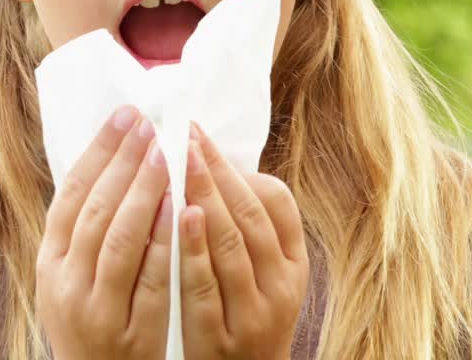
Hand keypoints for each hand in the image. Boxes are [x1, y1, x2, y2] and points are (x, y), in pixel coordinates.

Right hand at [37, 105, 173, 359]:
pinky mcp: (130, 333)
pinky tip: (180, 210)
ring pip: (119, 240)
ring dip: (143, 193)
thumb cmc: (90, 322)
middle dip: (124, 162)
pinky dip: (162, 242)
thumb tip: (109, 163)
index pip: (71, 194)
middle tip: (151, 125)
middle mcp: (65, 283)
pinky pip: (148, 280)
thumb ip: (84, 232)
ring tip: (167, 156)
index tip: (125, 116)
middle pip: (95, 210)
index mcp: (48, 262)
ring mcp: (96, 309)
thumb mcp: (70, 278)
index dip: (98, 152)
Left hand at [179, 124, 308, 359]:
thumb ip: (244, 228)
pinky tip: (179, 216)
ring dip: (206, 197)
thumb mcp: (260, 276)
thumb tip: (214, 164)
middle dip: (216, 170)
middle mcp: (280, 287)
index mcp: (292, 265)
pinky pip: (206, 285)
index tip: (201, 135)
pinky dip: (194, 249)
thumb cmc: (241, 317)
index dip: (238, 167)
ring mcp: (253, 314)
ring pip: (232, 245)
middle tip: (184, 134)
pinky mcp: (221, 338)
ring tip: (181, 159)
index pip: (277, 204)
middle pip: (250, 216)